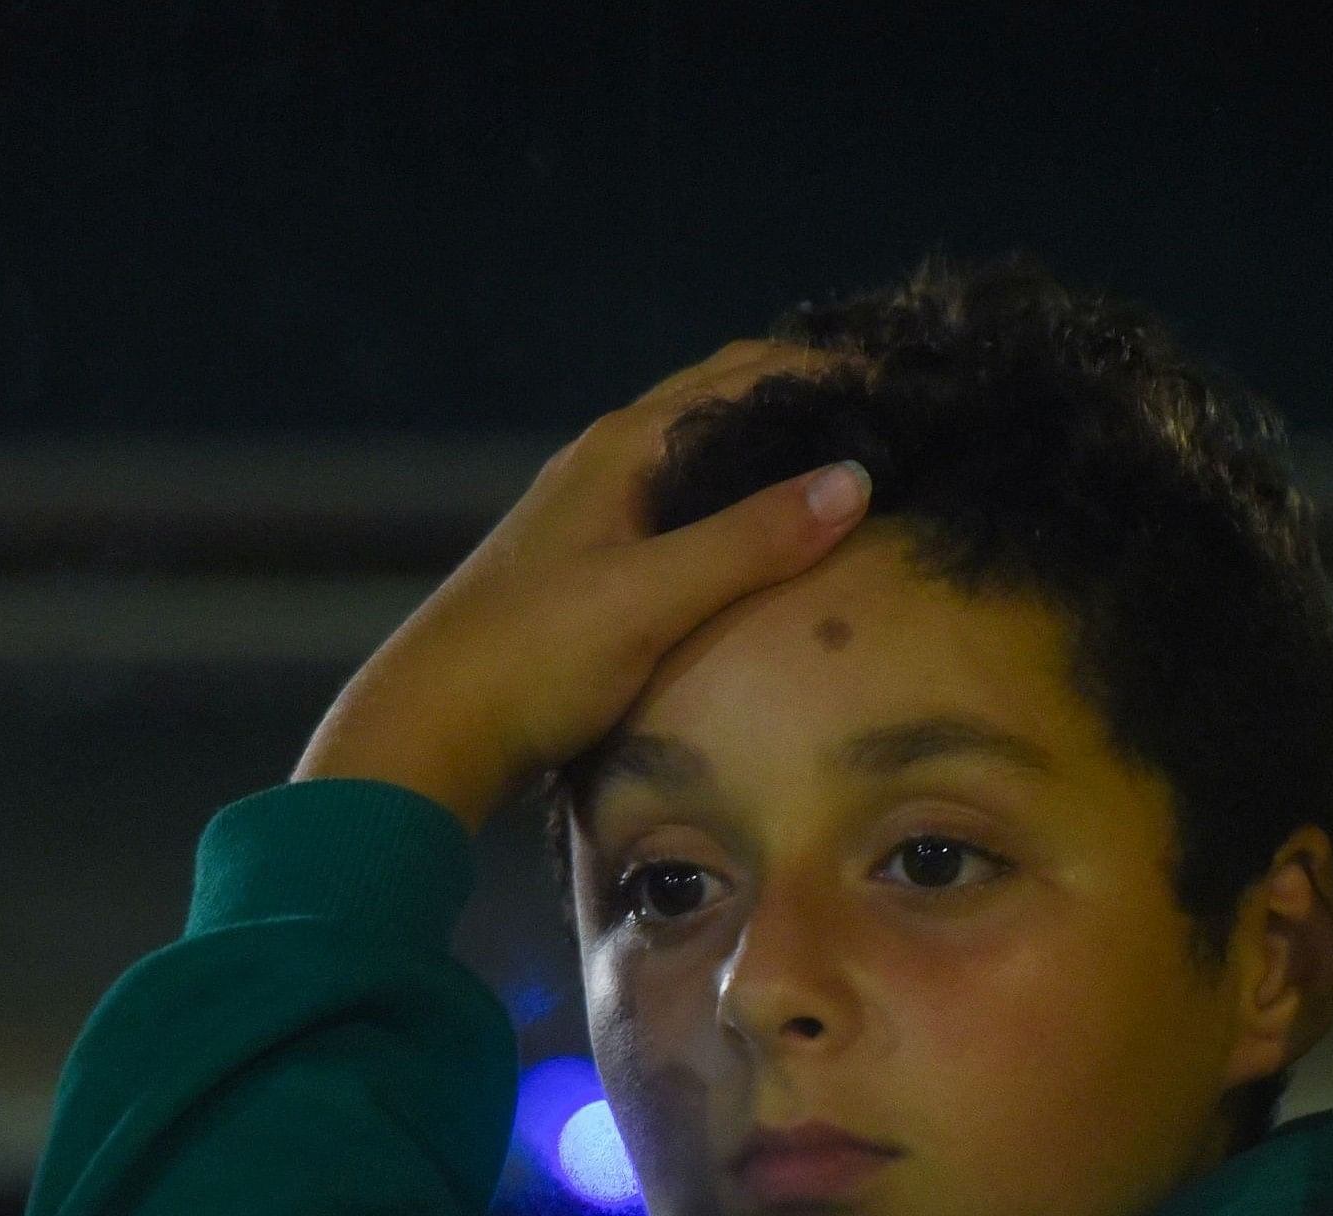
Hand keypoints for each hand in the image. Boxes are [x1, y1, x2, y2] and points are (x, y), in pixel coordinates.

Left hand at [293, 340, 872, 830]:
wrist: (428, 731)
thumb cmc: (531, 658)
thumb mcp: (650, 598)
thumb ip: (751, 541)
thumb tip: (855, 480)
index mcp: (623, 448)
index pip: (744, 373)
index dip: (826, 368)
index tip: (904, 381)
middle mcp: (607, 464)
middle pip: (725, 402)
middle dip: (807, 398)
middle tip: (894, 416)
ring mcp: (596, 514)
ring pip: (704, 455)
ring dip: (774, 450)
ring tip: (853, 468)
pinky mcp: (592, 566)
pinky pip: (687, 508)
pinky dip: (742, 502)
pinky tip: (771, 542)